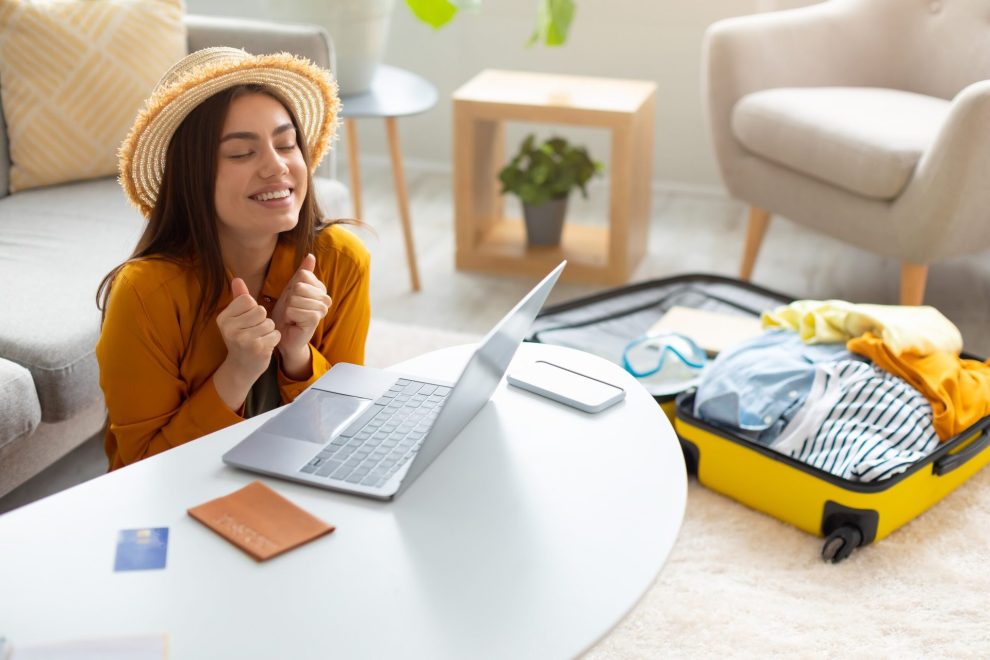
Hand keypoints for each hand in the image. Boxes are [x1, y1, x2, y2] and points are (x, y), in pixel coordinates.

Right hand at [213, 278, 280, 409]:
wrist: (242, 367)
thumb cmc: (241, 338)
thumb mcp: (236, 318)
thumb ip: (239, 298)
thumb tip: (237, 278)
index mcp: (223, 318)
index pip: (248, 300)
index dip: (253, 309)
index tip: (247, 321)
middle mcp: (230, 329)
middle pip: (261, 310)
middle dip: (263, 320)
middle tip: (254, 332)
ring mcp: (243, 340)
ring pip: (269, 323)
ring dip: (269, 330)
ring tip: (259, 339)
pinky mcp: (257, 349)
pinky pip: (276, 334)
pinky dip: (274, 339)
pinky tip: (264, 346)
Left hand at [272, 253, 331, 376]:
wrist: (286, 335)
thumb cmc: (289, 312)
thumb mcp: (293, 289)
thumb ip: (303, 273)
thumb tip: (311, 255)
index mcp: (321, 288)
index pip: (303, 275)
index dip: (292, 286)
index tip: (293, 298)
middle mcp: (325, 298)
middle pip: (299, 286)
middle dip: (289, 298)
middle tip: (292, 309)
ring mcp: (322, 309)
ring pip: (296, 298)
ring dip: (288, 308)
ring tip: (292, 316)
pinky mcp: (315, 319)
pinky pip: (296, 310)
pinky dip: (289, 316)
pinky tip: (293, 322)